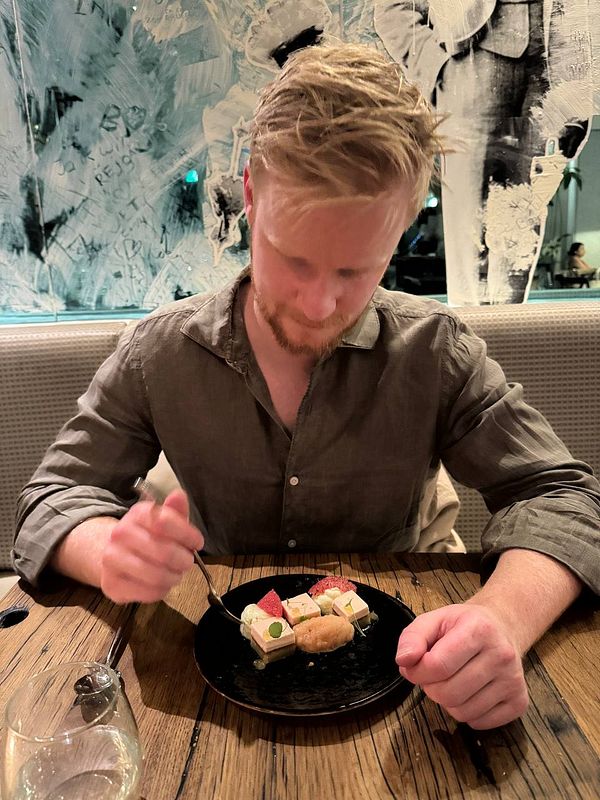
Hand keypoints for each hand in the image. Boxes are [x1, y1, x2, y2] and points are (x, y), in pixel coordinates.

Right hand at [100, 489, 203, 603]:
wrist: (111, 553)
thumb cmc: (146, 536)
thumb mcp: (162, 519)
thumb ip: (175, 510)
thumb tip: (179, 495)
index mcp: (137, 514)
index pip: (166, 522)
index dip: (188, 535)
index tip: (197, 543)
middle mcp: (121, 534)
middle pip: (164, 552)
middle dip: (184, 560)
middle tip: (187, 562)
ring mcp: (112, 559)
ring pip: (157, 575)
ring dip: (174, 577)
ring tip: (175, 573)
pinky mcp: (111, 584)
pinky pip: (147, 592)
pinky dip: (161, 590)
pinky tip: (160, 583)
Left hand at [395, 603, 528, 728]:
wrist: (502, 627)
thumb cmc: (463, 625)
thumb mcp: (434, 620)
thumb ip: (413, 637)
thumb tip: (404, 661)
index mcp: (478, 629)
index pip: (437, 665)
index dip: (417, 671)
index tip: (414, 666)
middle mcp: (501, 655)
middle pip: (449, 693)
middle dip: (431, 688)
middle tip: (434, 675)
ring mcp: (513, 680)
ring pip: (462, 712)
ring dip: (447, 702)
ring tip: (451, 681)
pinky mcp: (519, 702)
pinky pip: (479, 723)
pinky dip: (466, 713)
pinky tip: (469, 692)